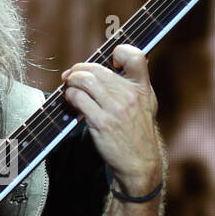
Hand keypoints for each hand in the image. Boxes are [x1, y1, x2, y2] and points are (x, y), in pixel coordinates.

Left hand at [61, 44, 161, 196]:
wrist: (140, 163)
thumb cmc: (138, 134)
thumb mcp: (146, 104)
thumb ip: (135, 84)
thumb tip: (115, 65)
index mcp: (142, 88)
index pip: (135, 56)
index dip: (119, 52)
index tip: (108, 62)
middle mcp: (130, 95)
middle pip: (97, 68)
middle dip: (79, 70)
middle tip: (71, 76)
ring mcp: (116, 109)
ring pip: (84, 81)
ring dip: (71, 81)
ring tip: (68, 87)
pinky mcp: (102, 123)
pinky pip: (78, 99)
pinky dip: (69, 96)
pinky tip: (70, 101)